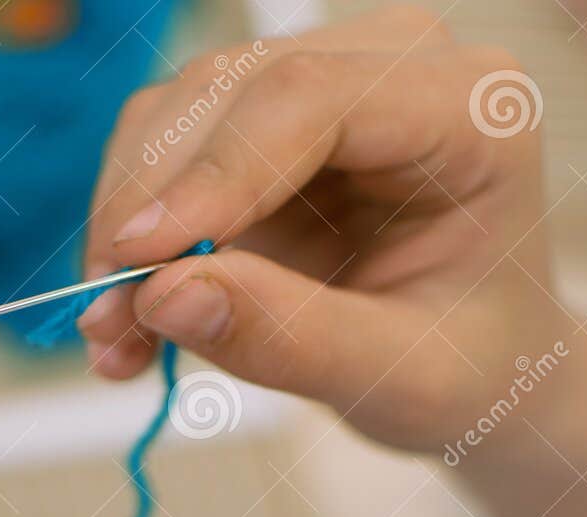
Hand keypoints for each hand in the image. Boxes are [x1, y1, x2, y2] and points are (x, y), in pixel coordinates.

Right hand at [79, 5, 586, 516]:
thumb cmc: (471, 367)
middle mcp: (391, 68)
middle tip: (106, 324)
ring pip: (175, 115)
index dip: (210, 174)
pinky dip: (130, 239)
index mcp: (468, 109)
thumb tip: (164, 296)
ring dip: (123, 226)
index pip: (309, 97)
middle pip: (226, 93)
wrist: (480, 370)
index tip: (134, 262)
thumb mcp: (401, 379)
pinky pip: (162, 155)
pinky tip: (129, 321)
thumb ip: (292, 339)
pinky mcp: (259, 125)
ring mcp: (319, 85)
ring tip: (115, 339)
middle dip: (146, 210)